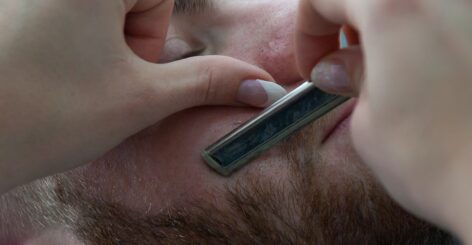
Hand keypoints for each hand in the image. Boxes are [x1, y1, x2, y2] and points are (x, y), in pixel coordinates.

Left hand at [0, 0, 283, 193]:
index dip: (148, 35)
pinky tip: (43, 68)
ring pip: (95, 8)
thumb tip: (262, 86)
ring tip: (64, 74)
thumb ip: (208, 83)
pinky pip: (63, 15)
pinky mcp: (14, 10)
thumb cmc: (44, 115)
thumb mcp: (141, 98)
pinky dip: (67, 39)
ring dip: (94, 41)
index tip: (125, 65)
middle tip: (94, 73)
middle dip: (123, 38)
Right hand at [296, 0, 471, 242]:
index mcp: (393, 6)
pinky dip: (441, 28)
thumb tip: (337, 68)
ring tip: (400, 62)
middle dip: (350, 20)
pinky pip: (465, 12)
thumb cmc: (447, 163)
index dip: (309, 31)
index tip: (316, 62)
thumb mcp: (370, 124)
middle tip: (351, 59)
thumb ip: (350, 80)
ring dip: (397, 21)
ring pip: (421, 2)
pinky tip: (445, 67)